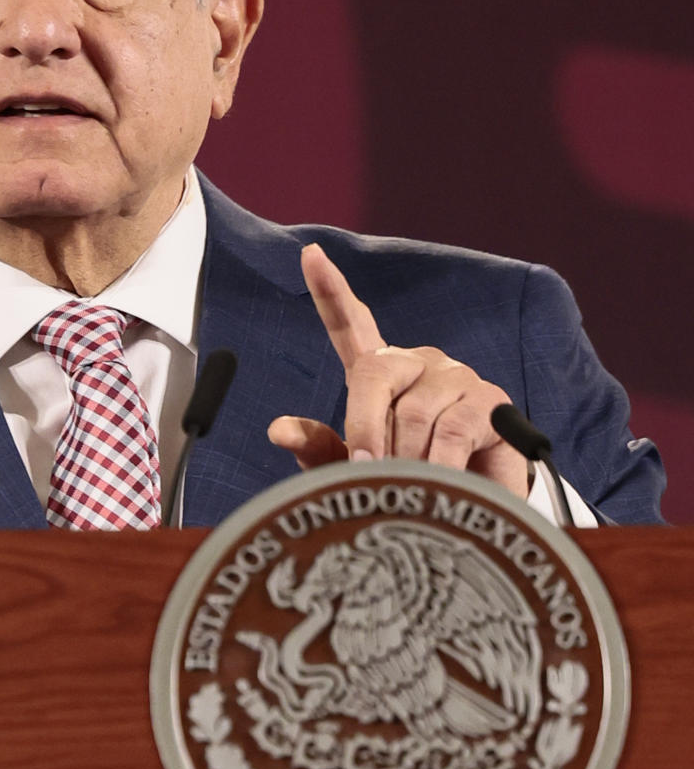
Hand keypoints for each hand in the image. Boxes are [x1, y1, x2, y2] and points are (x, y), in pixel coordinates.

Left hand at [267, 244, 528, 496]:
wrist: (472, 513)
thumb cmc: (407, 485)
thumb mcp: (355, 468)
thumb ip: (318, 448)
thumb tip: (277, 429)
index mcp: (382, 375)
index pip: (352, 326)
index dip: (331, 292)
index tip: (309, 255)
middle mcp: (419, 365)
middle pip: (374, 373)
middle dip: (364, 425)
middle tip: (364, 467)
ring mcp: (457, 378)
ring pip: (413, 412)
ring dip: (404, 459)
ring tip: (411, 487)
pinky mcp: (491, 403)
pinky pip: (451, 432)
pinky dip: (436, 466)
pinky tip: (438, 482)